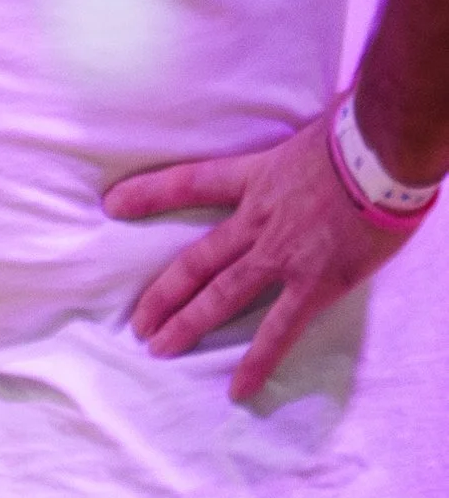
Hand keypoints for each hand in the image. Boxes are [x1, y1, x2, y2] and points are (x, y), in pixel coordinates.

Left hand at [106, 113, 413, 401]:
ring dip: (188, 324)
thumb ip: (307, 136)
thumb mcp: (319, 125)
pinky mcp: (313, 284)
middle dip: (162, 294)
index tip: (112, 205)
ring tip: (158, 348)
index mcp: (257, 178)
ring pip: (222, 296)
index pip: (190, 184)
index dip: (148, 194)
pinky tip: (238, 389)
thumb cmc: (362, 132)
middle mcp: (257, 222)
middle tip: (137, 322)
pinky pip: (279, 330)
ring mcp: (281, 256)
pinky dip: (258, 361)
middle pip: (195, 261)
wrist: (385, 154)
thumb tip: (333, 108)